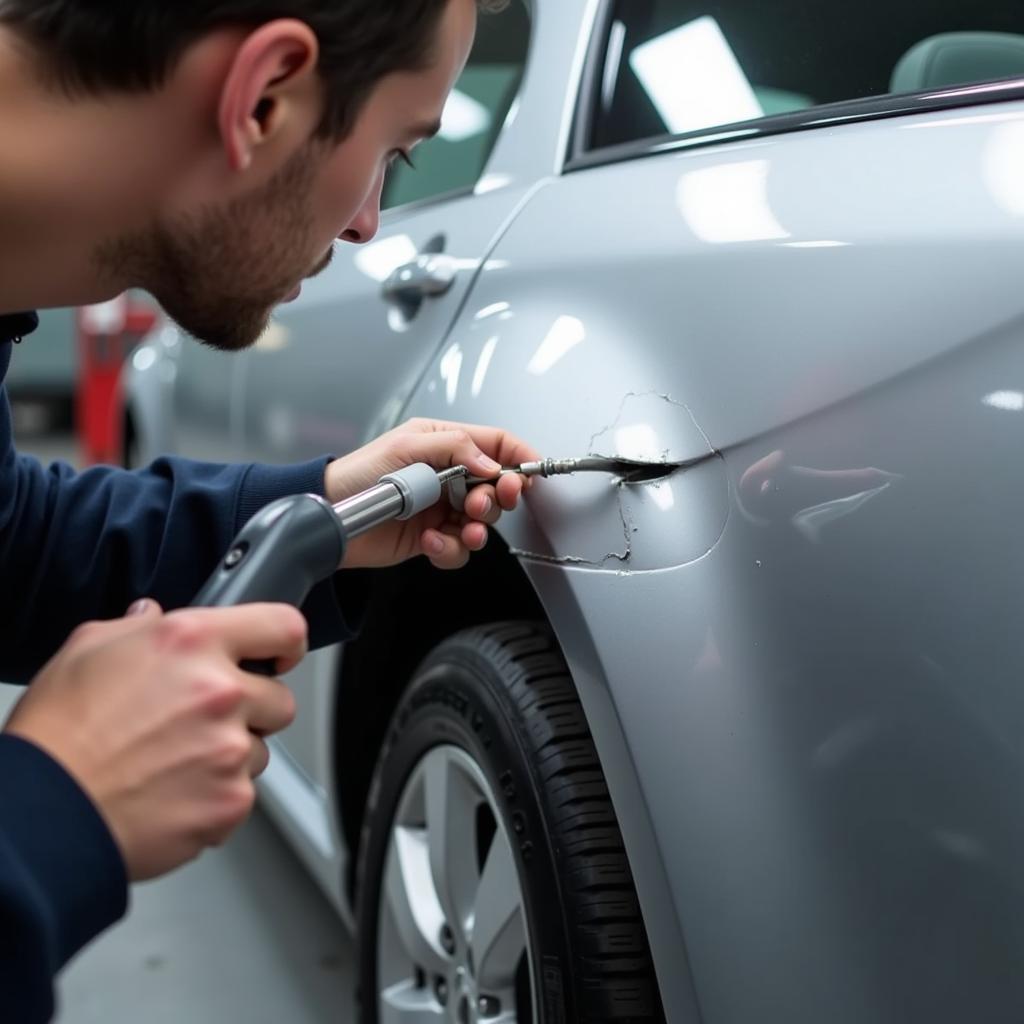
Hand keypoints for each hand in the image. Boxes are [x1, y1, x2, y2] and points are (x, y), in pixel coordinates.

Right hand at [4, 599, 306, 880]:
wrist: (44, 813)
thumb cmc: (58, 736)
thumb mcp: (87, 650)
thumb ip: (135, 626)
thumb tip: (152, 616)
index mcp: (191, 642)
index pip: (282, 625)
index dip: (285, 641)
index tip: (280, 655)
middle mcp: (219, 691)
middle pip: (280, 698)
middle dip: (252, 710)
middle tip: (205, 722)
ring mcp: (230, 749)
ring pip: (261, 749)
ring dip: (232, 756)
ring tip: (176, 762)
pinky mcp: (231, 800)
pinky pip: (243, 794)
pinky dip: (216, 797)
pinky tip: (174, 793)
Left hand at [325, 418, 539, 569]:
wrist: (332, 517)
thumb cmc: (358, 474)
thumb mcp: (406, 447)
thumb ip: (454, 448)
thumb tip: (491, 463)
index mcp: (445, 444)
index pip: (496, 445)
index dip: (518, 457)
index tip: (531, 473)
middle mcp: (449, 476)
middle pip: (497, 487)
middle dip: (496, 499)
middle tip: (481, 504)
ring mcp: (442, 508)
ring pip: (483, 522)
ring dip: (477, 529)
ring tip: (462, 530)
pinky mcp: (433, 537)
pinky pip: (460, 548)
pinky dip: (451, 548)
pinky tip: (430, 541)